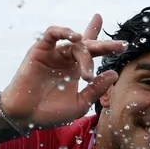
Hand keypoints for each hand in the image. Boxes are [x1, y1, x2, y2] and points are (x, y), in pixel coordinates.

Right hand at [0, 14, 126, 129]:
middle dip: (105, 45)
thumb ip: (96, 89)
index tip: (123, 44)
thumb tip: (114, 73)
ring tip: (87, 67)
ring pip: (73, 44)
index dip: (105, 45)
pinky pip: (51, 34)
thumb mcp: (80, 103)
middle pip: (87, 46)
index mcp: (74, 70)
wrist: (25, 117)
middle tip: (120, 47)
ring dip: (84, 53)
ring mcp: (52, 54)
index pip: (91, 52)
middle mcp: (65, 59)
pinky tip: (75, 37)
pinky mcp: (39, 50)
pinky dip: (63, 31)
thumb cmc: (50, 113)